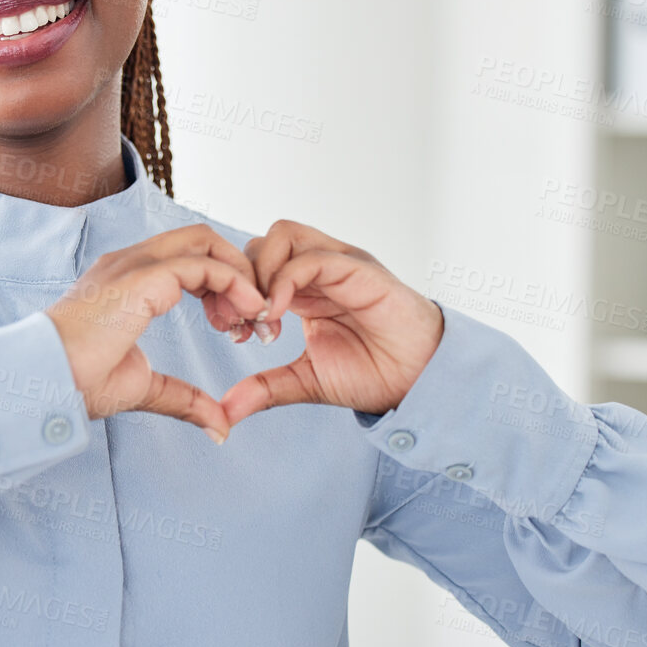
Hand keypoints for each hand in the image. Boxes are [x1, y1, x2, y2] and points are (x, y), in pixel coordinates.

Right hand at [47, 224, 269, 443]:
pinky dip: (235, 283)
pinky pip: (205, 265)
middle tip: (255, 319)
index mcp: (127, 281)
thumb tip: (220, 426)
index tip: (237, 330)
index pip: (186, 258)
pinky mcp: (143, 278)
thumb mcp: (143, 388)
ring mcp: (135, 264)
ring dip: (241, 275)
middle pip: (200, 239)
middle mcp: (130, 262)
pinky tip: (247, 313)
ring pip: (205, 242)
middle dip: (238, 271)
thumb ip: (183, 398)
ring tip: (255, 318)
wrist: (45, 382)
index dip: (221, 287)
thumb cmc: (77, 384)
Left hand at [220, 219, 443, 430]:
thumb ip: (265, 388)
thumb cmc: (375, 373)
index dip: (234, 292)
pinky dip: (284, 281)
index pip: (254, 264)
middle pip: (262, 243)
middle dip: (240, 279)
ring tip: (260, 317)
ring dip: (260, 274)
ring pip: (282, 237)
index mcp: (305, 289)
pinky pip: (312, 259)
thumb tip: (226, 409)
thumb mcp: (306, 381)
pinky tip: (276, 315)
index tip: (232, 331)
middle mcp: (320, 270)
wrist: (420, 382)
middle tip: (240, 322)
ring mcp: (339, 265)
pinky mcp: (358, 269)